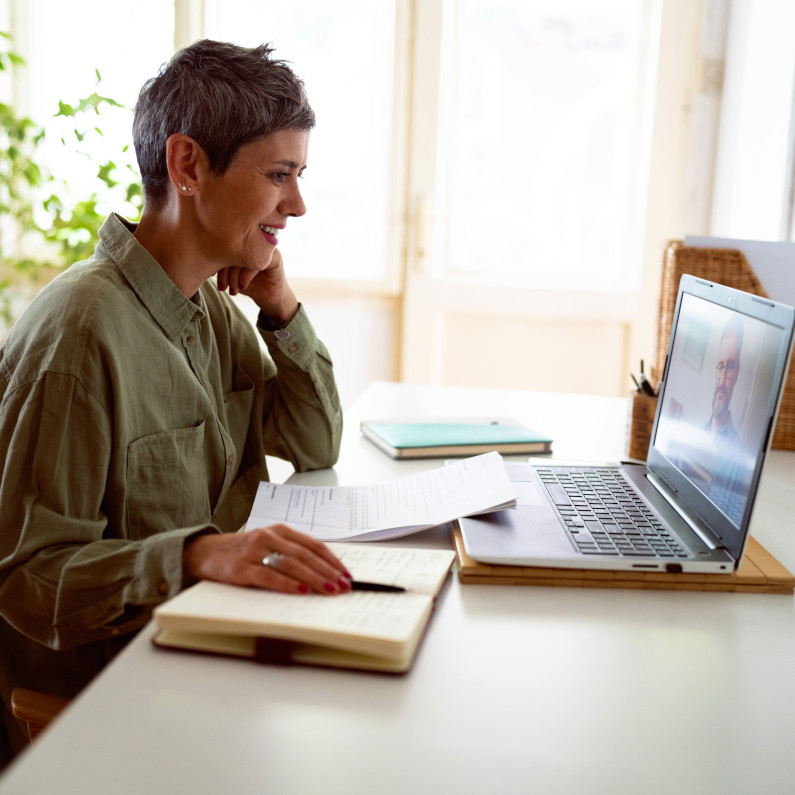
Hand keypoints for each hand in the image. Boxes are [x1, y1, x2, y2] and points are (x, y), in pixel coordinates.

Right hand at [183, 525, 351, 594]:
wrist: (203, 552)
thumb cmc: (242, 552)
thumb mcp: (269, 545)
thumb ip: (291, 553)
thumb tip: (324, 572)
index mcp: (280, 530)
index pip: (313, 544)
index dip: (332, 560)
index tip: (346, 574)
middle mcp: (269, 536)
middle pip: (306, 555)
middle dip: (328, 572)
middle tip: (345, 586)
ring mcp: (254, 551)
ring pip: (292, 564)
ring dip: (315, 578)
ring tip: (330, 590)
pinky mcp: (241, 568)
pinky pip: (269, 576)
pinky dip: (288, 584)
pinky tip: (302, 591)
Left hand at [216, 249, 298, 323]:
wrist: (269, 298)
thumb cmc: (248, 284)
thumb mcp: (230, 275)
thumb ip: (220, 266)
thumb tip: (203, 261)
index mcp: (242, 242)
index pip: (224, 246)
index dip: (217, 262)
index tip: (213, 279)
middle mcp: (254, 241)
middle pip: (233, 249)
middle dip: (225, 272)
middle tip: (223, 287)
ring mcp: (265, 248)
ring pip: (244, 256)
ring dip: (235, 276)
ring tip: (233, 290)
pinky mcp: (275, 258)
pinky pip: (258, 262)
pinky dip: (246, 276)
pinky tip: (243, 286)